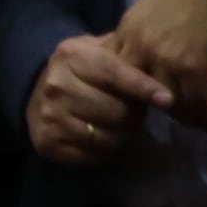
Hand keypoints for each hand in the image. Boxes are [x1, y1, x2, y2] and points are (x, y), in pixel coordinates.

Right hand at [24, 30, 180, 167]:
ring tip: (120, 127)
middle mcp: (56, 85)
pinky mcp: (46, 141)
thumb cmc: (83, 70)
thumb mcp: (100, 50)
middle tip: (135, 113)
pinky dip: (104, 151)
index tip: (168, 99)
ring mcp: (49, 115)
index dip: (143, 88)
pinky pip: (91, 155)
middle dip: (134, 116)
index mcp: (72, 56)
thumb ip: (128, 55)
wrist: (38, 91)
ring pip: (105, 138)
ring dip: (121, 136)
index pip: (115, 75)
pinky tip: (103, 139)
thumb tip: (164, 68)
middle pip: (115, 112)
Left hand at [109, 0, 206, 137]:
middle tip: (175, 117)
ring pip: (168, 104)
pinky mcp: (191, 68)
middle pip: (137, 93)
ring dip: (190, 118)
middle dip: (154, 109)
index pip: (115, 71)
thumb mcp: (156, 8)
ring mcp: (163, 59)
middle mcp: (139, 47)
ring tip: (205, 123)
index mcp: (128, 30)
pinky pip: (197, 105)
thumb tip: (152, 57)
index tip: (145, 102)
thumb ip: (146, 34)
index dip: (129, 90)